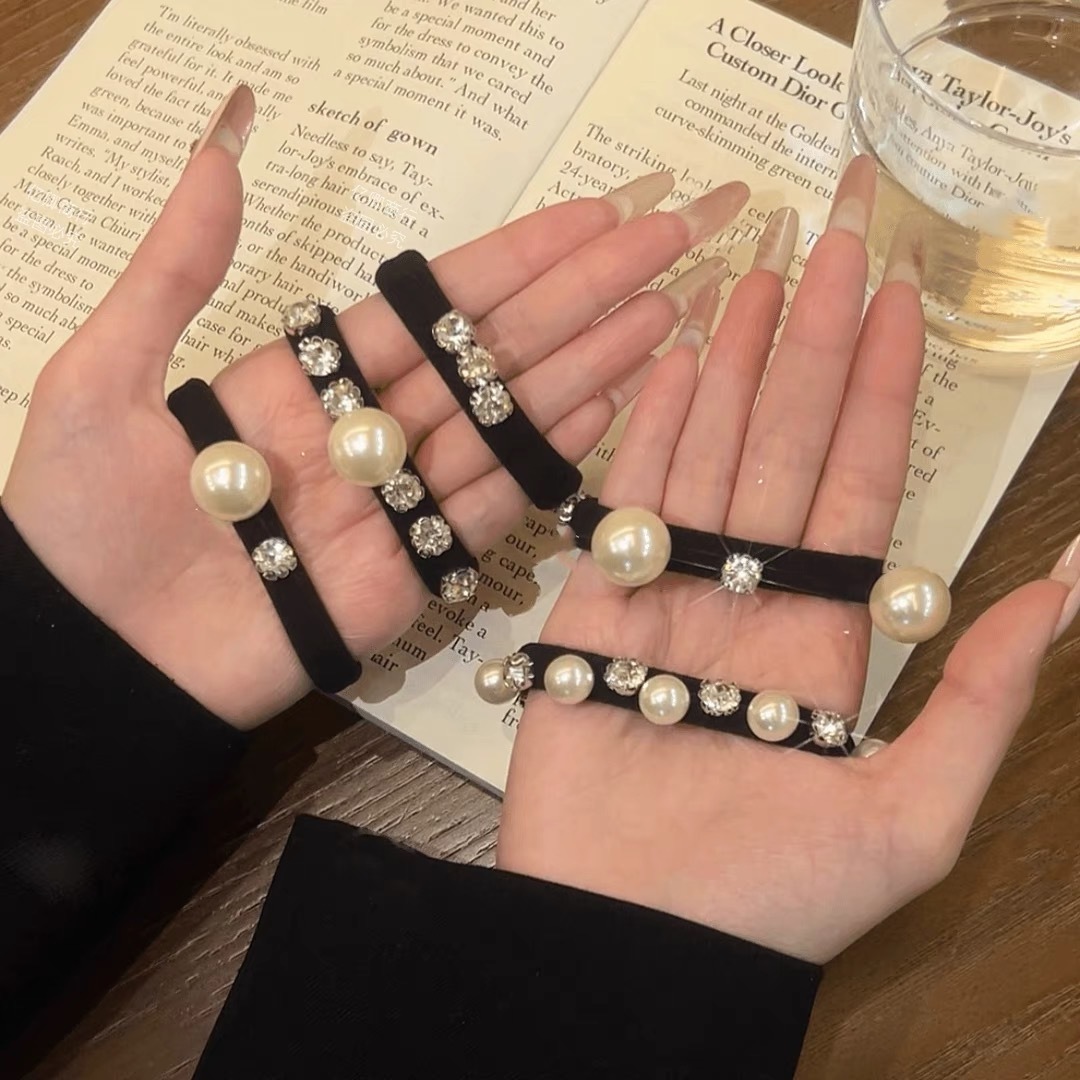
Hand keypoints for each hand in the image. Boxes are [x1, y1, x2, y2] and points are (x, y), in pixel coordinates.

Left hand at [2, 86, 748, 728]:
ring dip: (587, 366)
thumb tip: (217, 151)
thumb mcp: (103, 377)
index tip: (590, 217)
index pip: (428, 305)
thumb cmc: (79, 519)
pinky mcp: (410, 575)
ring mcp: (395, 503)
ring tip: (664, 314)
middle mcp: (365, 430)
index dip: (512, 259)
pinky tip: (611, 404)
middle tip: (667, 244)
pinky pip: (490, 507)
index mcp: (303, 376)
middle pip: (486, 353)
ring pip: (505, 422)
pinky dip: (550, 458)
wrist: (92, 659)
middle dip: (579, 297)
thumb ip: (173, 272)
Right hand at [498, 157, 1073, 964]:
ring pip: (705, 461)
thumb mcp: (912, 813)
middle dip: (809, 352)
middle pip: (784, 454)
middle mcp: (750, 605)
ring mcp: (667, 603)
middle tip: (826, 247)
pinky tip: (670, 365)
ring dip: (730, 371)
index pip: (858, 489)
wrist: (634, 945)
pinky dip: (643, 435)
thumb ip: (980, 696)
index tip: (897, 304)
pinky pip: (621, 509)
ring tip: (751, 280)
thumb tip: (1064, 584)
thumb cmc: (774, 901)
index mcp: (827, 641)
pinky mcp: (589, 617)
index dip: (879, 396)